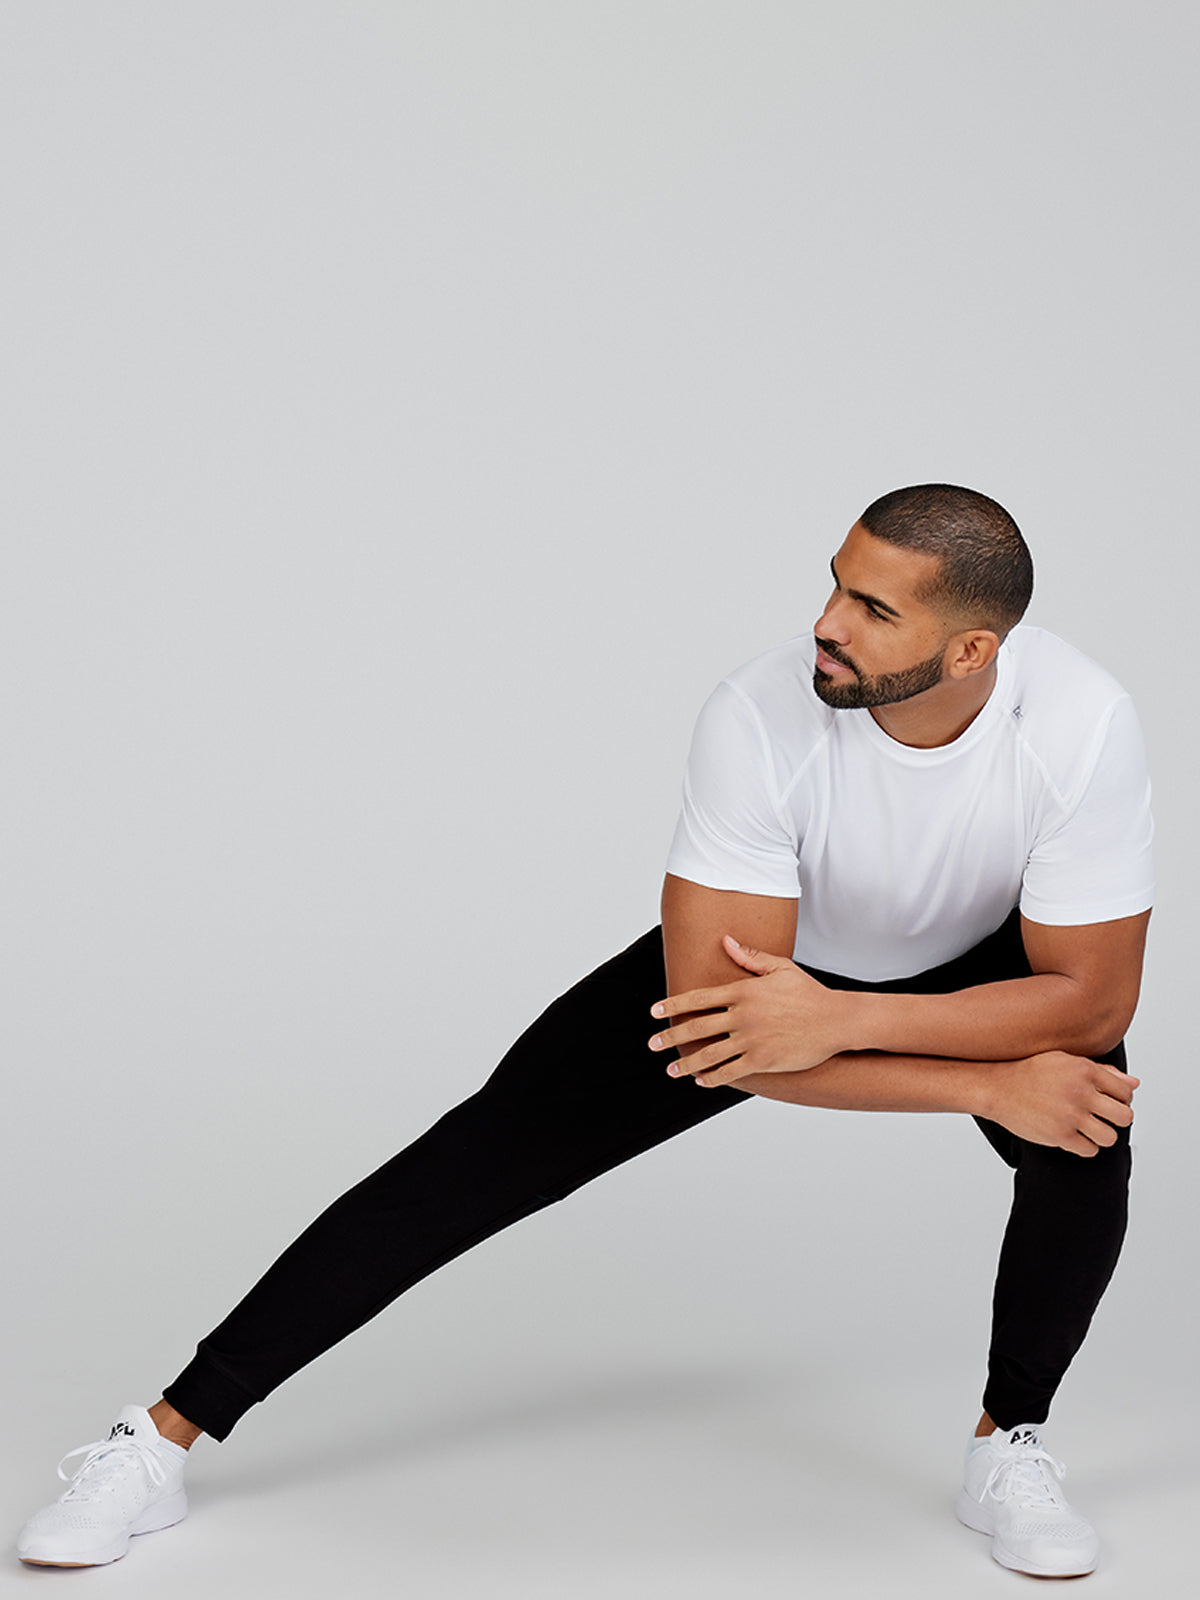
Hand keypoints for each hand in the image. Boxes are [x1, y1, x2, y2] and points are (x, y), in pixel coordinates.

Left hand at [649, 936, 852, 1087]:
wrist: (836, 1020)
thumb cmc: (808, 992)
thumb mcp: (780, 968)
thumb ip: (750, 957)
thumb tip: (725, 941)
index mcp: (743, 990)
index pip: (699, 998)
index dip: (674, 1005)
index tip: (655, 1012)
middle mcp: (742, 1015)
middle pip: (697, 1027)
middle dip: (671, 1037)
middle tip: (653, 1044)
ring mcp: (751, 1039)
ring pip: (709, 1053)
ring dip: (686, 1063)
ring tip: (671, 1070)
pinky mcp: (763, 1060)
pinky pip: (730, 1072)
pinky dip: (712, 1077)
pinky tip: (701, 1080)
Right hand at [983, 1051, 1138, 1156]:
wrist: (998, 1087)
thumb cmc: (1031, 1072)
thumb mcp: (1066, 1061)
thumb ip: (1102, 1072)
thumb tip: (1133, 1084)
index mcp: (1085, 1070)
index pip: (1126, 1092)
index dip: (1120, 1099)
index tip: (1106, 1101)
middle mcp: (1081, 1092)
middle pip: (1125, 1117)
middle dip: (1116, 1119)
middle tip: (1101, 1117)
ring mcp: (1070, 1115)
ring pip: (1110, 1137)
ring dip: (1101, 1135)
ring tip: (1087, 1128)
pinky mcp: (1059, 1135)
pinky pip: (1090, 1150)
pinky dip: (1085, 1146)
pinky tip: (1073, 1136)